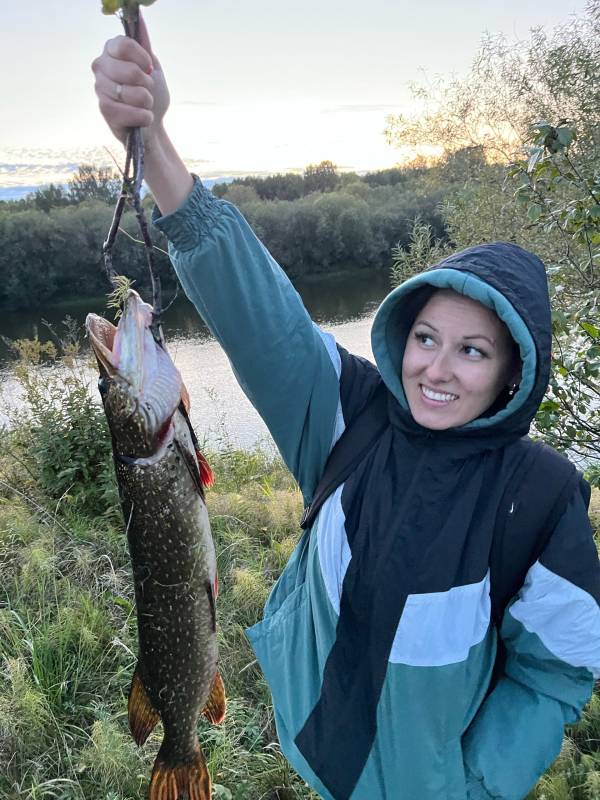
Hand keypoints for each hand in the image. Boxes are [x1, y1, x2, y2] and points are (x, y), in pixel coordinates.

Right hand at [91, 13, 169, 146]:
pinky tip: (142, 117)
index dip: (142, 59)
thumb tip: (139, 14)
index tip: (149, 68)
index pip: (123, 44)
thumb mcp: (153, 67)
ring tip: (144, 104)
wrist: (152, 124)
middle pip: (129, 70)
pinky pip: (129, 111)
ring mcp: (100, 88)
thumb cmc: (152, 94)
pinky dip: (144, 116)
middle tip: (146, 90)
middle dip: (147, 85)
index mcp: (111, 51)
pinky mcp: (104, 110)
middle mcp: (100, 66)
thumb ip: (144, 44)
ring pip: (131, 93)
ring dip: (147, 102)